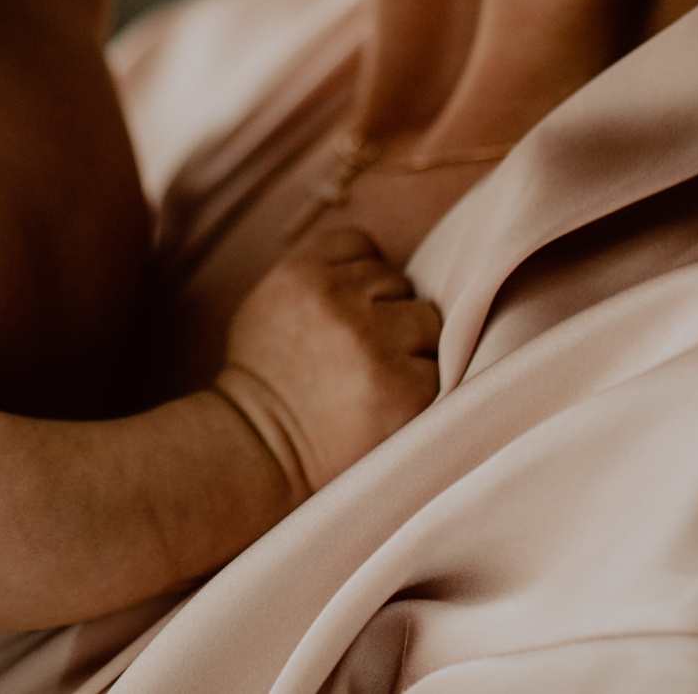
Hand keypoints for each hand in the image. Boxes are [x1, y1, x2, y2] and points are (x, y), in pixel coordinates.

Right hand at [212, 225, 440, 495]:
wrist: (258, 452)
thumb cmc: (267, 382)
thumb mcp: (271, 304)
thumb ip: (318, 277)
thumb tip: (377, 271)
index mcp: (301, 274)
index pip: (361, 245)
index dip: (360, 280)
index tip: (345, 314)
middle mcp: (336, 299)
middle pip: (398, 283)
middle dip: (386, 316)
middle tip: (356, 358)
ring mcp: (373, 342)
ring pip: (425, 320)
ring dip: (410, 348)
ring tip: (373, 382)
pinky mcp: (405, 387)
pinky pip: (439, 368)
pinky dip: (421, 388)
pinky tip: (386, 406)